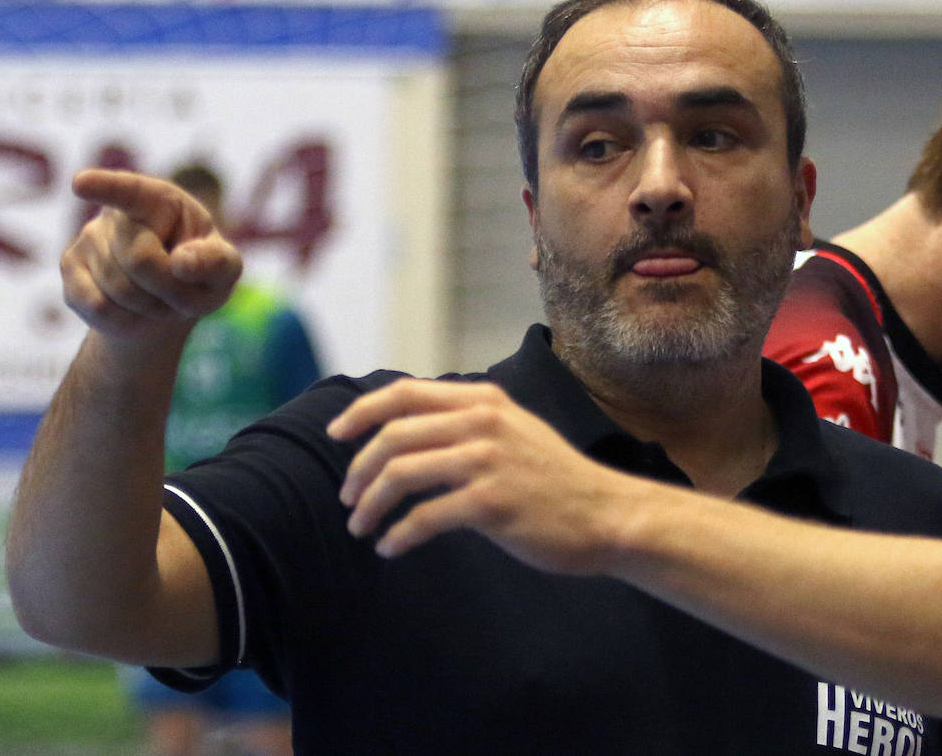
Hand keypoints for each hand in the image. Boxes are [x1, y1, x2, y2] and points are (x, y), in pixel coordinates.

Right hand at [61, 169, 242, 339]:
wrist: (164, 302)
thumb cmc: (199, 273)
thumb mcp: (224, 269)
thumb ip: (216, 262)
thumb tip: (182, 262)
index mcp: (159, 199)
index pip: (130, 191)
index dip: (106, 186)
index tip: (81, 183)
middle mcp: (117, 213)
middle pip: (141, 260)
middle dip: (169, 288)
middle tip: (182, 290)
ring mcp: (88, 238)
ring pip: (120, 290)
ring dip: (151, 308)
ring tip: (160, 300)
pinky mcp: (70, 270)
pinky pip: (99, 309)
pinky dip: (127, 322)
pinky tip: (135, 313)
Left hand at [331, 379, 641, 571]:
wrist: (606, 515)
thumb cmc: (554, 480)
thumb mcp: (513, 430)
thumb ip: (468, 422)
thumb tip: (407, 429)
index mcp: (484, 401)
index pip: (404, 393)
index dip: (361, 411)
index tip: (336, 435)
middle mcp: (483, 423)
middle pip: (393, 435)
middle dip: (359, 469)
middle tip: (348, 499)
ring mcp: (487, 461)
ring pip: (402, 474)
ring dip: (370, 504)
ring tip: (361, 527)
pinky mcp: (492, 503)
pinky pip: (425, 517)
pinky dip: (398, 535)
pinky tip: (391, 548)